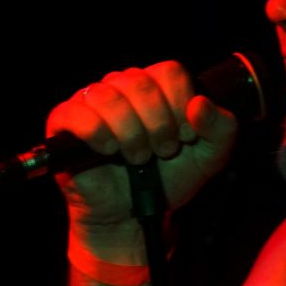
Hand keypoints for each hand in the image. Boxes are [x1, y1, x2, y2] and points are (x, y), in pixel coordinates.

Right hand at [46, 61, 237, 246]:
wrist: (134, 213)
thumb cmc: (169, 177)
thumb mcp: (211, 156)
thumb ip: (222, 128)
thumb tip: (199, 103)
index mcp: (157, 86)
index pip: (170, 71)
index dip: (181, 104)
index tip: (186, 137)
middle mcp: (122, 86)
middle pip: (141, 83)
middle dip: (159, 124)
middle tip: (164, 151)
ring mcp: (91, 101)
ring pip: (109, 97)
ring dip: (131, 133)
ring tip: (138, 157)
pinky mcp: (64, 121)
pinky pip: (75, 113)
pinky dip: (97, 133)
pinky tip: (109, 151)